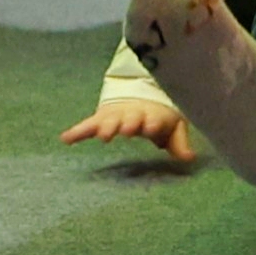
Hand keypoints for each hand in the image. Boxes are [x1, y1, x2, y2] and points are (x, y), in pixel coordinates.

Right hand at [62, 98, 193, 164]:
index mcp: (152, 116)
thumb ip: (179, 142)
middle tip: (127, 129)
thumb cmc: (158, 116)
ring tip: (102, 134)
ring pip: (110, 120)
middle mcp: (133, 115)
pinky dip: (76, 132)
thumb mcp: (173, 126)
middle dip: (129, 123)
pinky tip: (65, 138)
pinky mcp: (101, 119)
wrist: (141, 95)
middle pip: (131, 119)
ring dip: (106, 127)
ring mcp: (116, 116)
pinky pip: (87, 126)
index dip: (153, 123)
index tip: (153, 126)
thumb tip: (190, 159)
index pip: (154, 120)